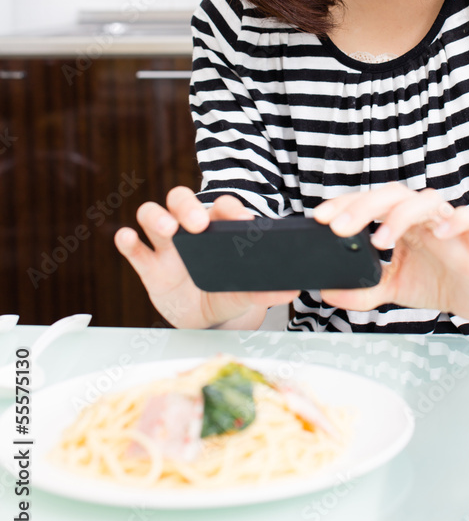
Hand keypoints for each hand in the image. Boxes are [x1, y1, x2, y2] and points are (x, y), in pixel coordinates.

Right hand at [114, 187, 297, 328]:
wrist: (207, 320)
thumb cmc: (229, 291)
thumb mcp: (246, 292)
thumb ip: (265, 290)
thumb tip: (289, 289)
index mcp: (218, 226)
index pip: (222, 207)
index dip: (229, 209)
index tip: (239, 221)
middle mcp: (189, 228)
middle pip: (180, 199)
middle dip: (187, 206)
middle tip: (198, 224)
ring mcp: (166, 244)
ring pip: (152, 214)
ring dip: (157, 217)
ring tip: (168, 230)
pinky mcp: (149, 265)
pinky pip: (134, 247)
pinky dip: (127, 240)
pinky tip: (129, 239)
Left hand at [314, 183, 468, 322]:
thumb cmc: (437, 282)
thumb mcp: (393, 288)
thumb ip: (363, 290)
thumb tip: (328, 292)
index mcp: (402, 222)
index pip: (370, 202)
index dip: (345, 205)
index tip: (320, 218)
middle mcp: (424, 216)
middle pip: (393, 195)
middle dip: (363, 207)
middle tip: (339, 228)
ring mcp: (451, 224)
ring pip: (427, 200)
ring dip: (400, 216)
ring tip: (380, 241)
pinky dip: (457, 220)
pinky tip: (438, 234)